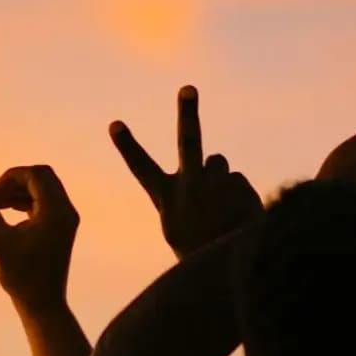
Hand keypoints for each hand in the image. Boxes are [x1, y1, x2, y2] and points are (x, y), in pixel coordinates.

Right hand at [0, 164, 79, 308]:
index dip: (10, 176)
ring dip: (18, 191)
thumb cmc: (21, 276)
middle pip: (42, 177)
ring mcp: (66, 219)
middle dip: (15, 180)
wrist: (43, 303)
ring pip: (42, 189)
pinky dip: (24, 202)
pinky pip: (43, 202)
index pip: (36, 175)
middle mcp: (66, 211)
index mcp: (56, 211)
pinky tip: (5, 210)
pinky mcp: (60, 228)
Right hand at [111, 85, 262, 258]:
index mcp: (166, 197)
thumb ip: (184, 190)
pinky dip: (238, 193)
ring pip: (217, 162)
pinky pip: (236, 179)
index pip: (141, 168)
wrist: (233, 266)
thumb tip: (210, 161)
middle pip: (188, 141)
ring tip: (220, 206)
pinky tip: (237, 214)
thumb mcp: (178, 225)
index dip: (127, 145)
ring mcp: (217, 186)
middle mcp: (190, 187)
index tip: (115, 124)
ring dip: (218, 177)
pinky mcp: (240, 186)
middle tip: (188, 88)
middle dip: (187, 112)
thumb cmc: (198, 248)